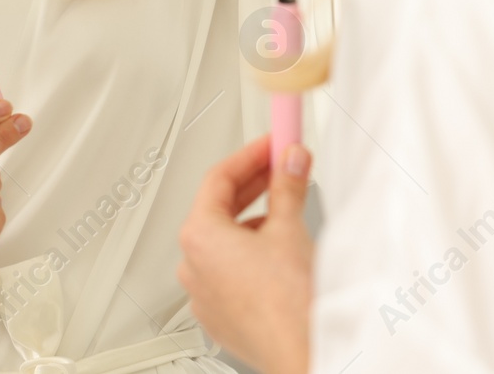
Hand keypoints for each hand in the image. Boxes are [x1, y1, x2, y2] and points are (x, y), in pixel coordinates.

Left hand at [178, 135, 313, 373]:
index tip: (273, 144)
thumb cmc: (286, 302)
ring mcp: (205, 293)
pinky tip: (281, 250)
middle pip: (219, 207)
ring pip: (226, 241)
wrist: (300, 349)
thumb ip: (287, 186)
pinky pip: (231, 270)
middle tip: (283, 166)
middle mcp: (194, 265)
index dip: (250, 154)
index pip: (218, 178)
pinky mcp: (221, 312)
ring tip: (289, 210)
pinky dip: (252, 252)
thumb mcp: (289, 227)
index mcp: (200, 237)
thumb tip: (290, 161)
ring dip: (255, 219)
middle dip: (255, 184)